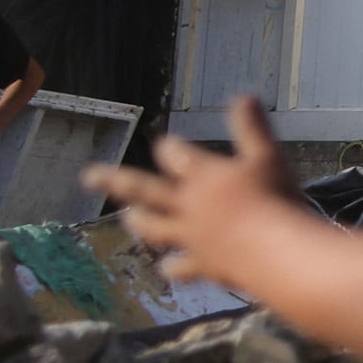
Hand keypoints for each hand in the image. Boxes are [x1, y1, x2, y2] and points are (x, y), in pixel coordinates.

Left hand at [88, 97, 300, 287]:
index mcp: (203, 176)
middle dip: (117, 180)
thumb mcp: (268, 156)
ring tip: (129, 218)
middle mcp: (188, 206)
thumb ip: (252, 128)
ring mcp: (191, 237)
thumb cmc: (274, 199)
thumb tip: (243, 95)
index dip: (169, 149)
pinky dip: (173, 266)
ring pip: (156, 228)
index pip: (175, 156)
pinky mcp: (202, 264)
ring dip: (141, 222)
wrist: (274, 252)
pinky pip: (181, 265)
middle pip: (146, 190)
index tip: (165, 145)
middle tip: (88, 176)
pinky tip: (165, 268)